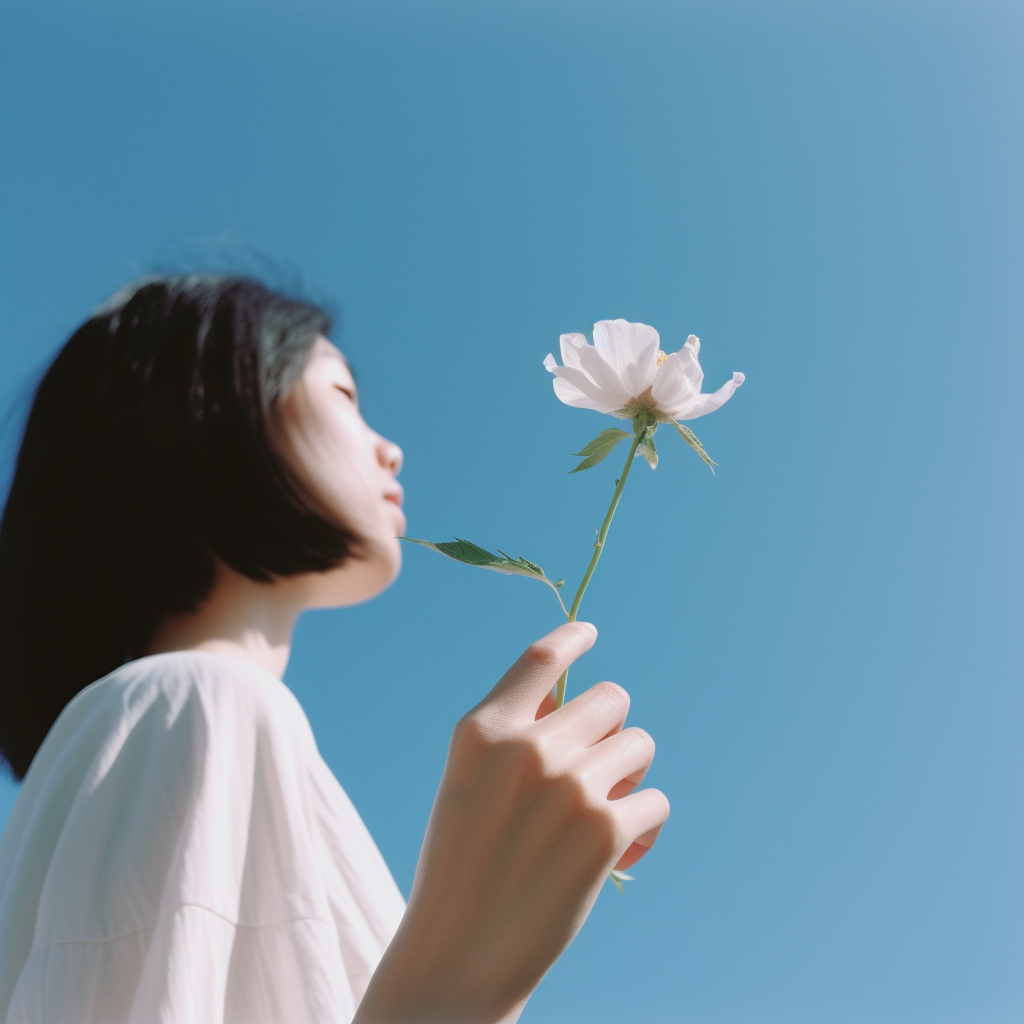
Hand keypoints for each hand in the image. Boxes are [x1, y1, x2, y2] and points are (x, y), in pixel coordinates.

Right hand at [354, 622, 669, 1023]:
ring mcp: (568, 784)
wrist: (459, 952)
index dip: (572, 638)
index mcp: (481, 730)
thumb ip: (513, 738)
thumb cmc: (462, 868)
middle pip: (611, 699)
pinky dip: (646, 826)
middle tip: (598, 772)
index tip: (590, 633)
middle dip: (614, 730)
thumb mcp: (467, 784)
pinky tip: (623, 853)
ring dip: (631, 776)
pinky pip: (655, 800)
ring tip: (605, 816)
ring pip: (641, 745)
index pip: (541, 660)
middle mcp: (527, 746)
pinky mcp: (604, 829)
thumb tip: (583, 708)